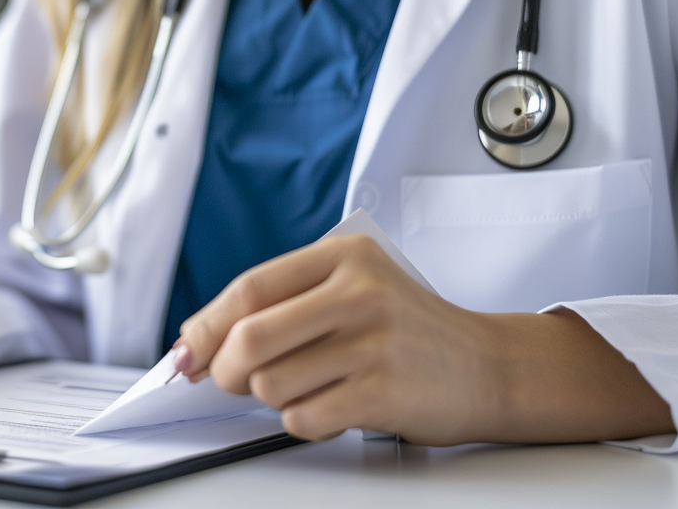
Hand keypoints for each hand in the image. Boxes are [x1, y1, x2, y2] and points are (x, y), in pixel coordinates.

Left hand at [172, 233, 674, 444]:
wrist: (489, 367)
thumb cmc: (407, 331)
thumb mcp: (353, 290)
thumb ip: (283, 304)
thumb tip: (199, 342)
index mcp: (345, 256)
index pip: (250, 288)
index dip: (207, 325)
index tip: (188, 352)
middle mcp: (360, 292)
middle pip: (250, 337)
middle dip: (227, 369)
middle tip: (234, 380)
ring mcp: (374, 342)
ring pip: (271, 383)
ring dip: (276, 398)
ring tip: (311, 387)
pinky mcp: (383, 391)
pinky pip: (303, 417)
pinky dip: (304, 421)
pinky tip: (333, 408)